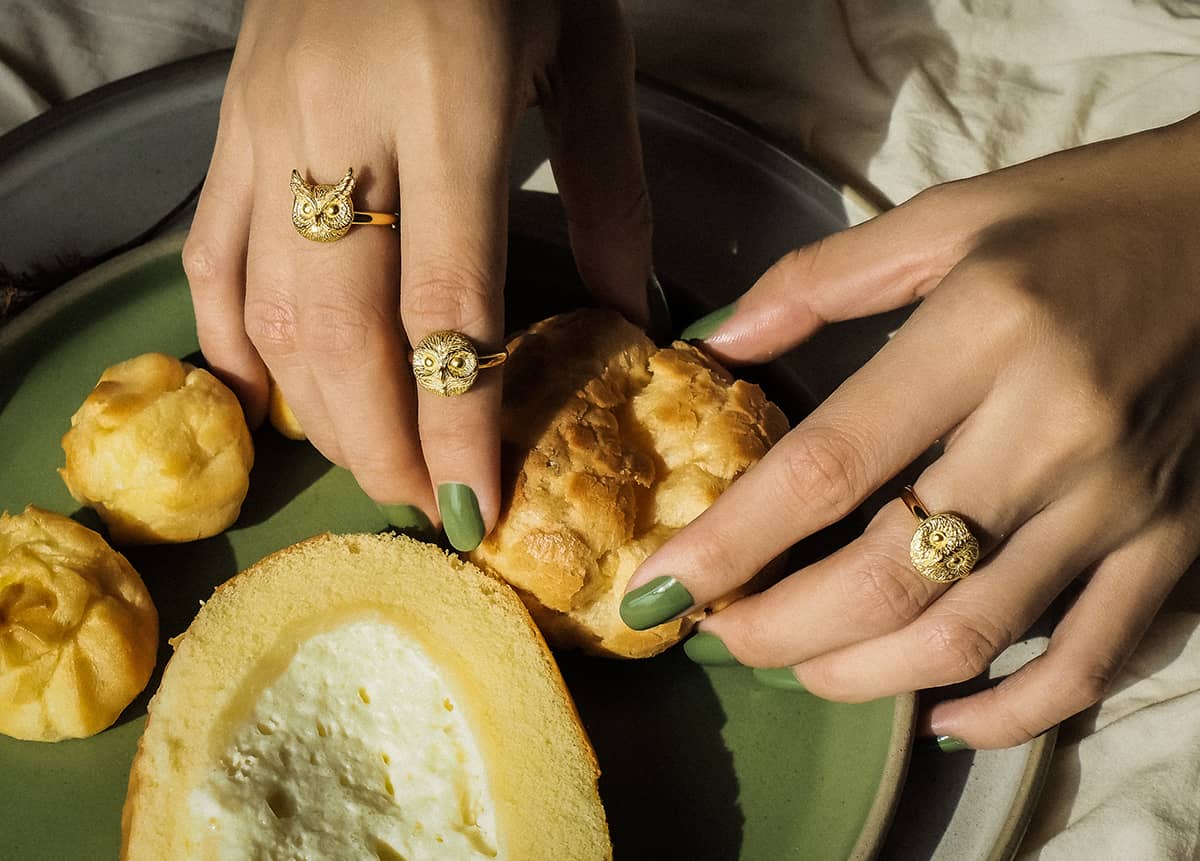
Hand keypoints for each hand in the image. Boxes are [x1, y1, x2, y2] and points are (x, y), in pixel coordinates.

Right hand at [183, 0, 650, 548]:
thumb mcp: (589, 51)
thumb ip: (608, 189)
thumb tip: (627, 312)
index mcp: (447, 105)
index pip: (444, 306)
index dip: (455, 422)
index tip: (471, 504)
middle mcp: (340, 124)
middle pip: (339, 330)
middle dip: (379, 440)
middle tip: (418, 503)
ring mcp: (268, 125)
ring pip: (265, 305)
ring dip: (312, 407)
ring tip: (366, 460)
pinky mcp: (230, 122)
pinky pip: (209, 251)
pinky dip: (230, 338)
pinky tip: (267, 395)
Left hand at [622, 112, 1199, 748]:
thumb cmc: (1081, 215)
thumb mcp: (945, 217)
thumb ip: (817, 281)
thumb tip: (711, 345)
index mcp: (980, 336)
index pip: (825, 467)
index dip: (730, 543)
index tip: (657, 589)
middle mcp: (1049, 431)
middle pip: (884, 576)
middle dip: (779, 630)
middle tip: (720, 632)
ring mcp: (1118, 502)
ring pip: (969, 635)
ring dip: (861, 676)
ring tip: (798, 668)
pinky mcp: (1172, 544)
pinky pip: (1087, 663)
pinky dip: (1009, 714)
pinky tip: (941, 716)